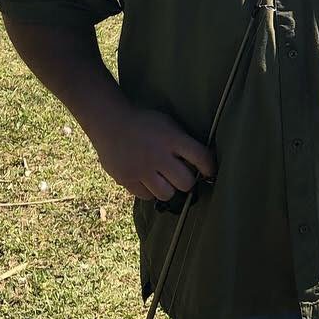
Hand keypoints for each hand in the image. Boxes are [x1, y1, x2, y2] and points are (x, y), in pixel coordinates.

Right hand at [91, 105, 215, 202]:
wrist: (109, 122)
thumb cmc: (144, 122)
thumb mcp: (168, 124)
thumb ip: (183, 142)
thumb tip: (202, 162)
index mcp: (172, 139)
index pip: (201, 157)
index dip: (209, 167)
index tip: (209, 171)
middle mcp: (158, 156)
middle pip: (185, 182)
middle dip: (186, 180)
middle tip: (181, 175)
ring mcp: (141, 169)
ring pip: (166, 194)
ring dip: (168, 188)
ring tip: (164, 179)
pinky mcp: (126, 179)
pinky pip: (146, 196)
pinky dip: (149, 191)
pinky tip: (147, 180)